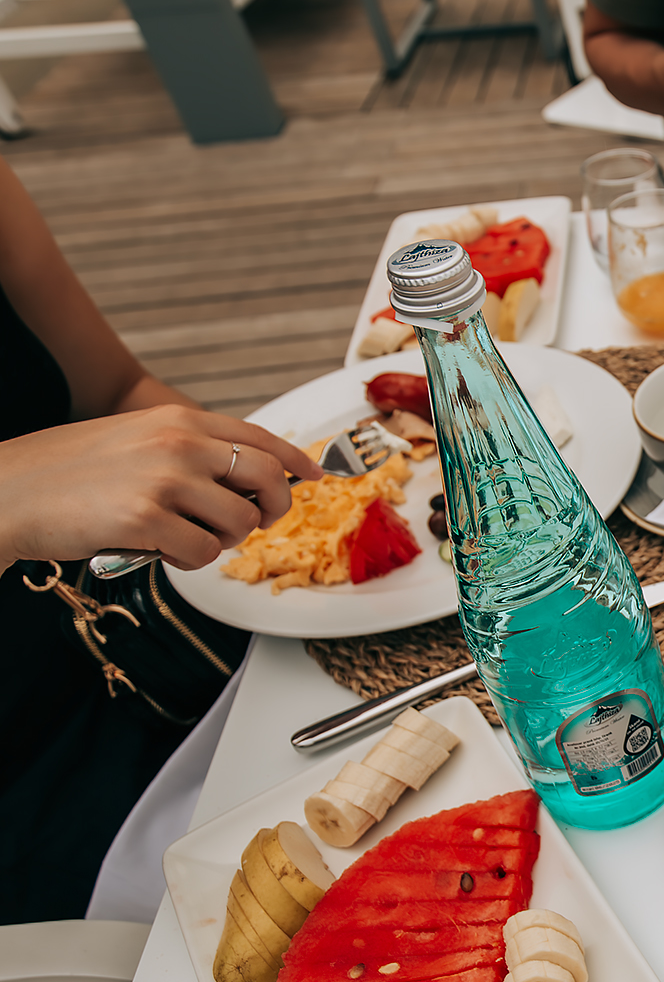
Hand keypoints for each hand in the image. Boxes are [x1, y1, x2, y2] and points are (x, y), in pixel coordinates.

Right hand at [0, 406, 320, 570]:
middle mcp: (179, 444)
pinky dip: (188, 560)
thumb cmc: (64, 472)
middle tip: (248, 523)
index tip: (315, 475)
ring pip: (240, 522)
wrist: (5, 490)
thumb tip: (241, 475)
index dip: (296, 461)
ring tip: (182, 536)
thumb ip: (188, 450)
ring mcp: (165, 481)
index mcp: (178, 421)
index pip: (261, 437)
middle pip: (268, 479)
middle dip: (270, 509)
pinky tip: (159, 550)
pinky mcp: (147, 520)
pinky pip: (204, 553)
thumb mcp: (134, 440)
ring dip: (220, 541)